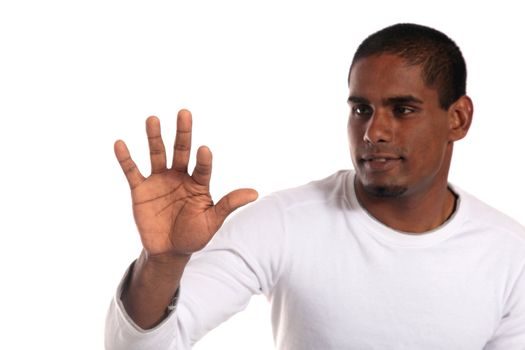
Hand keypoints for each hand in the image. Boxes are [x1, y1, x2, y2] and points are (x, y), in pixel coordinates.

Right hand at [114, 109, 257, 258]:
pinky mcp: (140, 189)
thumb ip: (229, 205)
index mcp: (198, 183)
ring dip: (155, 138)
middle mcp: (179, 176)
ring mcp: (159, 181)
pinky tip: (120, 143)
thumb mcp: (212, 221)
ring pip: (157, 154)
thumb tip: (255, 193)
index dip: (203, 160)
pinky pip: (132, 171)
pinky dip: (126, 158)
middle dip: (183, 133)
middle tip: (184, 113)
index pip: (203, 168)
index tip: (204, 150)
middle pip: (181, 151)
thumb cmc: (194, 235)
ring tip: (153, 119)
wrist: (169, 251)